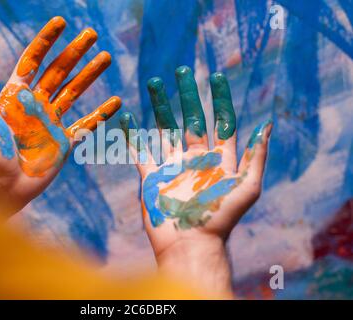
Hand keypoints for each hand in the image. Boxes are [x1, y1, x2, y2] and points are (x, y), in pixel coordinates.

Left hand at [0, 17, 120, 213]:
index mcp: (15, 94)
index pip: (34, 60)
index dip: (47, 41)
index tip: (61, 22)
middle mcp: (36, 104)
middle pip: (60, 72)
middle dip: (75, 52)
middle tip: (92, 35)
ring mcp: (51, 122)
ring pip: (75, 92)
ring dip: (91, 75)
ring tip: (106, 57)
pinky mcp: (64, 142)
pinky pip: (86, 124)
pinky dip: (101, 113)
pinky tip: (115, 102)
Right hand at [120, 67, 271, 296]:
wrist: (189, 244)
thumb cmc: (220, 219)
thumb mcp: (247, 188)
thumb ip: (255, 157)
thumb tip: (266, 125)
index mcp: (218, 160)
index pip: (220, 122)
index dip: (219, 99)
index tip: (216, 77)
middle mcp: (195, 159)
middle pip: (190, 120)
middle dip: (186, 95)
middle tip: (182, 71)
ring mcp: (172, 166)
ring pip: (165, 129)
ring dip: (159, 107)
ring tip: (154, 83)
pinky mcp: (152, 177)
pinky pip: (140, 151)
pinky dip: (133, 134)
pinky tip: (128, 116)